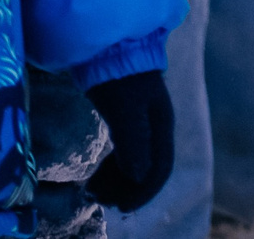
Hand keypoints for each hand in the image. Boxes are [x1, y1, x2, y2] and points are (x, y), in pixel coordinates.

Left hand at [84, 70, 174, 211]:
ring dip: (116, 181)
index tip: (120, 208)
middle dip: (125, 188)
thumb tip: (139, 178)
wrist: (110, 46)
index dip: (144, 192)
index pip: (160, 168)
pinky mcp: (126, 118)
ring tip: (91, 190)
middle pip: (147, 169)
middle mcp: (156, 127)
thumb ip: (134, 143)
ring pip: (135, 163)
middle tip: (96, 199)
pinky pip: (124, 154)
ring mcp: (142, 123)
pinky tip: (95, 174)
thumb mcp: (126, 109)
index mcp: (162, 126)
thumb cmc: (119, 77)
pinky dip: (111, 169)